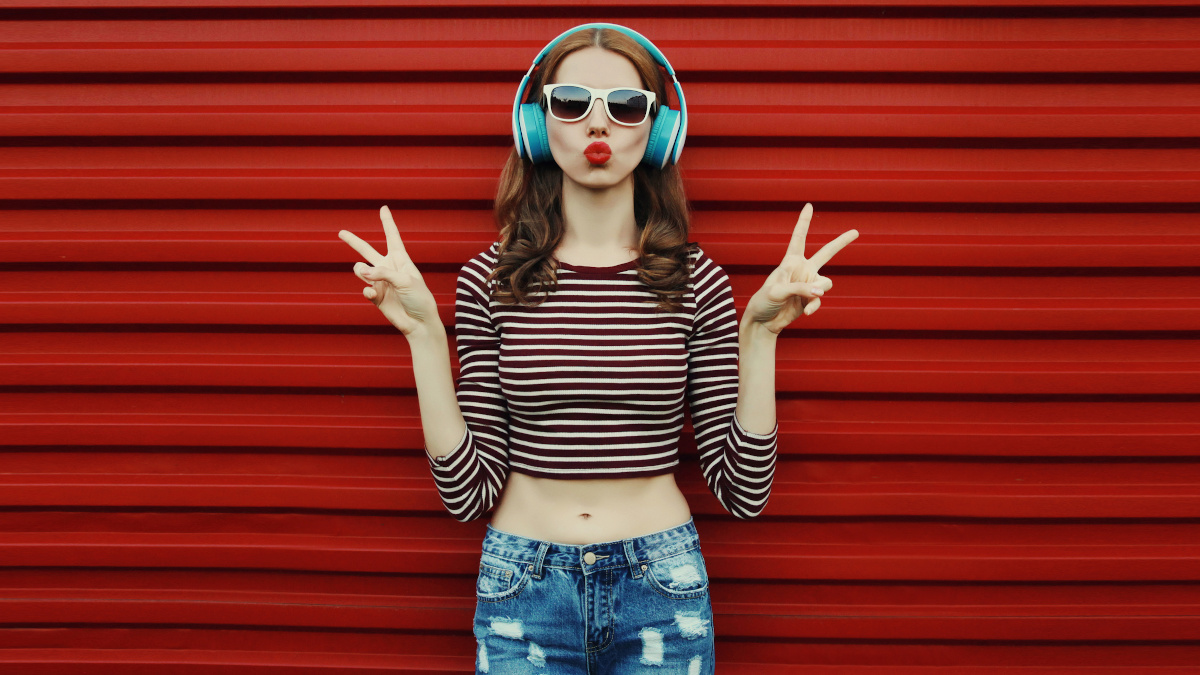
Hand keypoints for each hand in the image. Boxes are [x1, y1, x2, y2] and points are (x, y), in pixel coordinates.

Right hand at [338, 205, 440, 336]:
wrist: (419, 323)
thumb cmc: (419, 299)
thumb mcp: (405, 281)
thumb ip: (382, 273)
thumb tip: (359, 270)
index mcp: (401, 260)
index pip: (392, 237)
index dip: (387, 222)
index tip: (383, 208)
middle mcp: (389, 269)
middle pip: (368, 250)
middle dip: (354, 241)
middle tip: (341, 232)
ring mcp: (381, 283)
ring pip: (360, 270)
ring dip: (360, 270)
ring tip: (366, 274)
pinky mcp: (376, 296)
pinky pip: (364, 288)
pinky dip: (367, 290)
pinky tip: (372, 294)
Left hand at [743, 203, 857, 332]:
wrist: (763, 321)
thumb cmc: (764, 301)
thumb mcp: (778, 291)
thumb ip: (800, 288)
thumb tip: (821, 291)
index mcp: (790, 261)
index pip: (799, 238)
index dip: (804, 222)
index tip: (809, 205)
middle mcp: (802, 270)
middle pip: (826, 253)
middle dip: (841, 242)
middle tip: (856, 232)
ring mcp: (808, 284)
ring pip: (826, 283)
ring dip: (818, 291)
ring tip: (807, 299)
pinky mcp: (811, 299)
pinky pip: (820, 299)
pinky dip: (814, 306)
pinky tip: (807, 313)